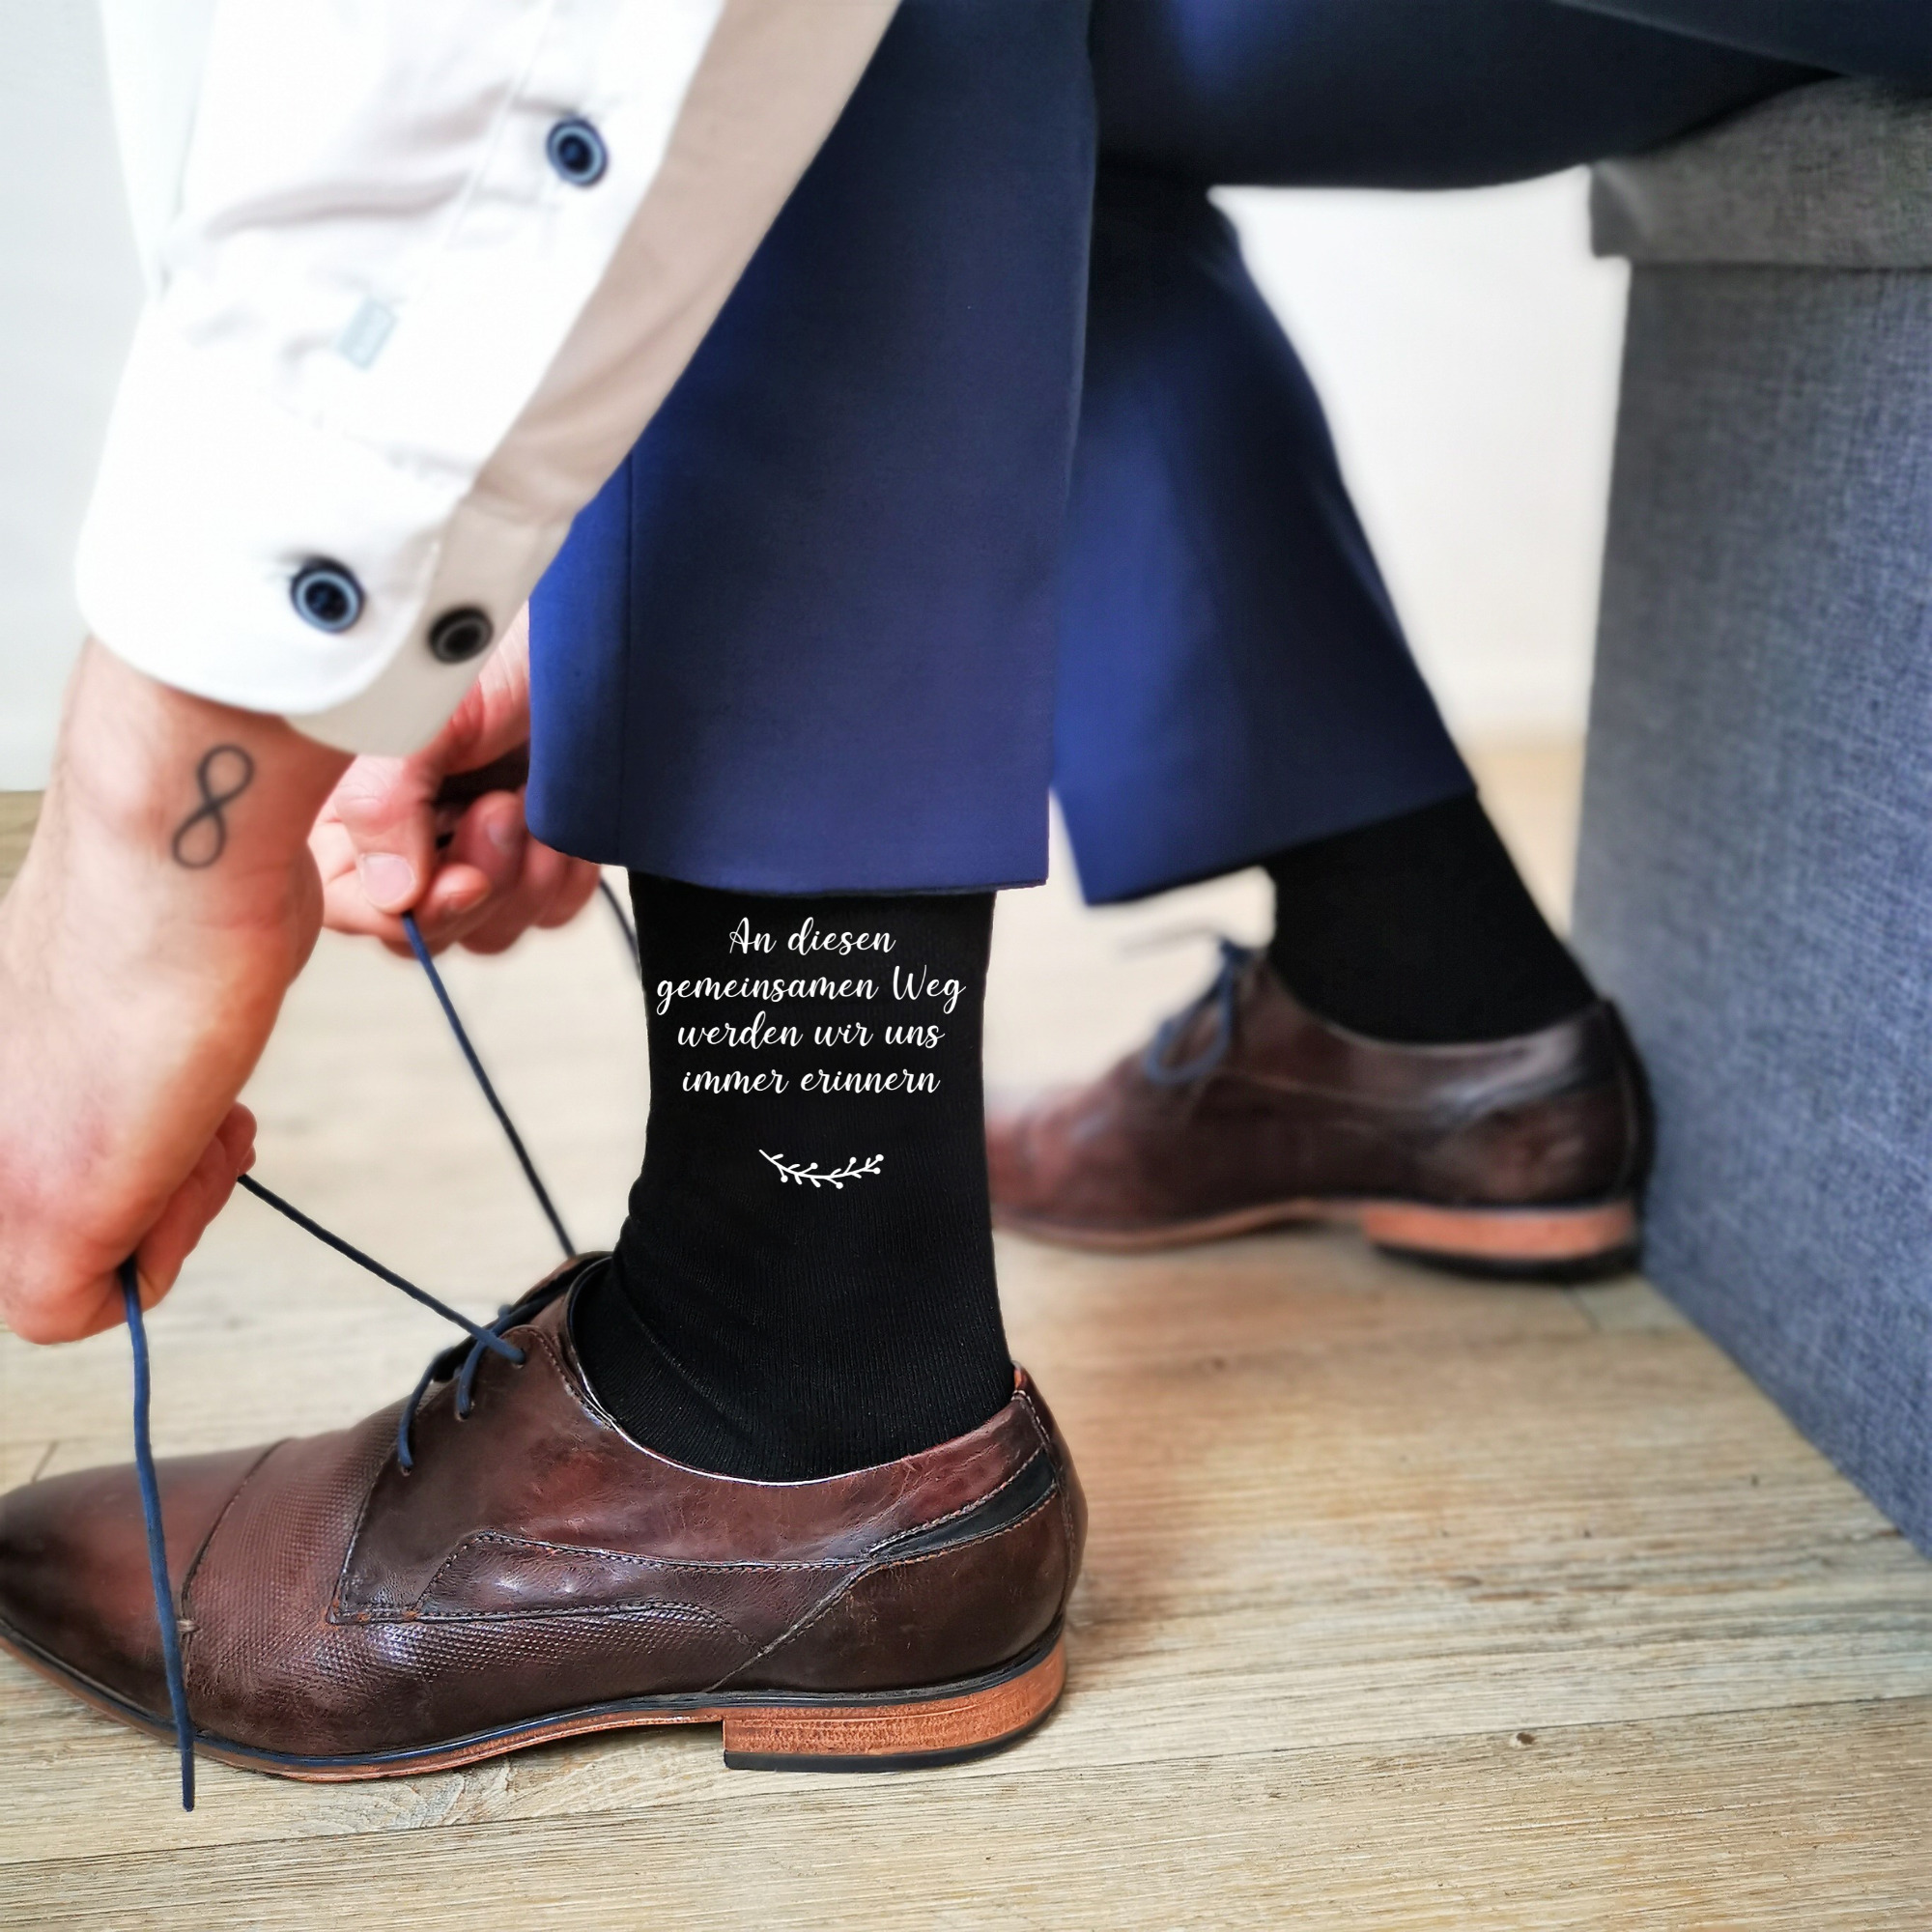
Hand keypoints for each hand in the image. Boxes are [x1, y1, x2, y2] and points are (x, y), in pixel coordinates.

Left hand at [0, 642, 348, 1340]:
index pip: (29, 1184)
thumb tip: (143, 1085)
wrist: (179, 869)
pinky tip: (200, 1138)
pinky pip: (90, 1307)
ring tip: (196, 1104)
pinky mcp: (41, 1222)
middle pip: (50, 1232)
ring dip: (169, 1206)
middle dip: (145, 1192)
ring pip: (71, 1272)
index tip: (169, 1105)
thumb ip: (104, 1061)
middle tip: (192, 1112)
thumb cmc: (178, 900)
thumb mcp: (113, 994)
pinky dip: (168, 1244)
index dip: (121, 1165)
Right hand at [309, 608, 598, 955]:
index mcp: (348, 816)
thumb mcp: (417, 716)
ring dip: (527, 877)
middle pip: (431, 932)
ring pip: (494, 930)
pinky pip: (551, 911)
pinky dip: (566, 874)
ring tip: (531, 800)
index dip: (412, 912)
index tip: (464, 878)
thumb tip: (393, 895)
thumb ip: (385, 807)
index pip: (358, 910)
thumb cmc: (485, 650)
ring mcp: (471, 855)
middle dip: (481, 882)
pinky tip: (561, 818)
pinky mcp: (535, 858)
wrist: (573, 633)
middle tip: (502, 808)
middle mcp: (405, 845)